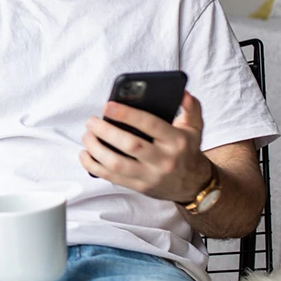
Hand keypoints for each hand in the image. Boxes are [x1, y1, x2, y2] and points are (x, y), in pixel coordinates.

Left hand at [79, 91, 212, 203]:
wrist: (193, 184)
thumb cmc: (187, 151)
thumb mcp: (195, 128)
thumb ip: (191, 108)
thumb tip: (183, 93)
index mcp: (175, 141)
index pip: (150, 125)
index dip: (127, 114)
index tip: (108, 106)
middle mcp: (163, 160)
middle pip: (130, 145)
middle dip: (106, 132)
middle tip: (91, 121)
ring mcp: (150, 176)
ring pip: (117, 164)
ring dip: (96, 149)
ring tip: (87, 136)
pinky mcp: (138, 187)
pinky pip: (111, 178)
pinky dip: (93, 166)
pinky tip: (85, 154)